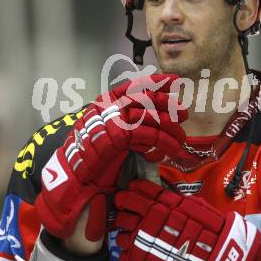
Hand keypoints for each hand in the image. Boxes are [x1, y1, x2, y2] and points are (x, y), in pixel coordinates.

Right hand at [35, 74, 186, 240]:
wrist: (76, 179)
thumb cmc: (95, 158)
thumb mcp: (114, 133)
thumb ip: (131, 122)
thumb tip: (161, 116)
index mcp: (106, 102)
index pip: (134, 86)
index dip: (155, 81)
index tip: (174, 80)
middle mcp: (108, 107)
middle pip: (146, 98)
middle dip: (168, 104)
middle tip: (183, 113)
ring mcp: (112, 120)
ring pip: (151, 117)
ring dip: (170, 129)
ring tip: (181, 139)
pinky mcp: (118, 136)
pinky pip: (149, 135)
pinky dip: (163, 143)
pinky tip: (170, 151)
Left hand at [114, 179, 260, 260]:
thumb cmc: (211, 231)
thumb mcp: (195, 206)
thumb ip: (174, 200)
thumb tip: (161, 196)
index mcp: (164, 202)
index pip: (137, 188)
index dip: (132, 188)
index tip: (131, 190)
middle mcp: (150, 218)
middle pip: (123, 206)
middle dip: (124, 206)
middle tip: (128, 210)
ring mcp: (143, 240)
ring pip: (120, 229)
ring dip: (124, 228)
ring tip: (132, 231)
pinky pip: (123, 252)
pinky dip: (127, 250)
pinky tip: (136, 250)